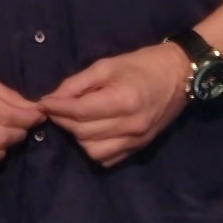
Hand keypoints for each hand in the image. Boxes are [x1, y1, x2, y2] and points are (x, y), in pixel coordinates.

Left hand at [38, 42, 190, 167]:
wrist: (180, 75)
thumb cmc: (141, 64)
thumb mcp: (107, 65)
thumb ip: (78, 83)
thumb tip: (52, 97)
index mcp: (122, 100)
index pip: (79, 112)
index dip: (56, 108)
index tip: (43, 102)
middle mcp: (130, 125)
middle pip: (83, 132)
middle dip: (63, 120)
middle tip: (55, 108)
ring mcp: (137, 140)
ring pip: (92, 150)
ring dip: (78, 136)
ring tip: (76, 120)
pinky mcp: (140, 147)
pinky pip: (108, 159)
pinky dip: (94, 148)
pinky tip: (93, 132)